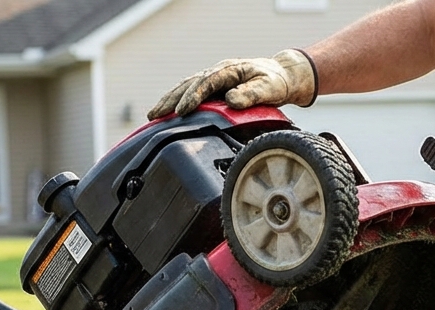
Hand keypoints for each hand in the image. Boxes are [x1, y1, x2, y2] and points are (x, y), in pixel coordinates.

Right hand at [147, 49, 316, 119]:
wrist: (281, 76)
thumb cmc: (275, 82)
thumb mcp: (269, 88)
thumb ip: (251, 94)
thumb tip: (231, 101)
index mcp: (230, 70)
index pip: (207, 82)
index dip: (194, 96)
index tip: (183, 110)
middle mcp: (218, 72)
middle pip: (189, 83)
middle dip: (172, 99)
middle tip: (156, 114)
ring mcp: (214, 78)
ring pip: (186, 86)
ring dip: (169, 100)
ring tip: (153, 115)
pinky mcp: (213, 87)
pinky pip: (190, 91)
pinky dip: (176, 100)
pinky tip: (166, 111)